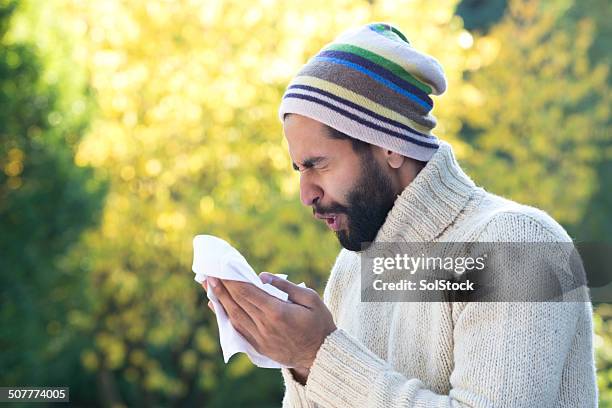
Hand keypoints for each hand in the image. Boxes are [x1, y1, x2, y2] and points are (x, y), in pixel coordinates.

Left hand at [203, 272, 336, 372]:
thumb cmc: (320, 323)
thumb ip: (286, 286)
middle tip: (208, 274)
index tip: (220, 269)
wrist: (323, 356)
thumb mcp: (311, 299)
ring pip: (234, 317)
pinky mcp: (259, 347)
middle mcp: (265, 326)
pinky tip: (218, 307)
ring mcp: (260, 339)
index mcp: (277, 312)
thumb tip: (262, 277)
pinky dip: (226, 317)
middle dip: (221, 288)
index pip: (247, 292)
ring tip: (208, 287)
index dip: (231, 281)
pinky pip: (238, 330)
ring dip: (220, 301)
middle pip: (237, 304)